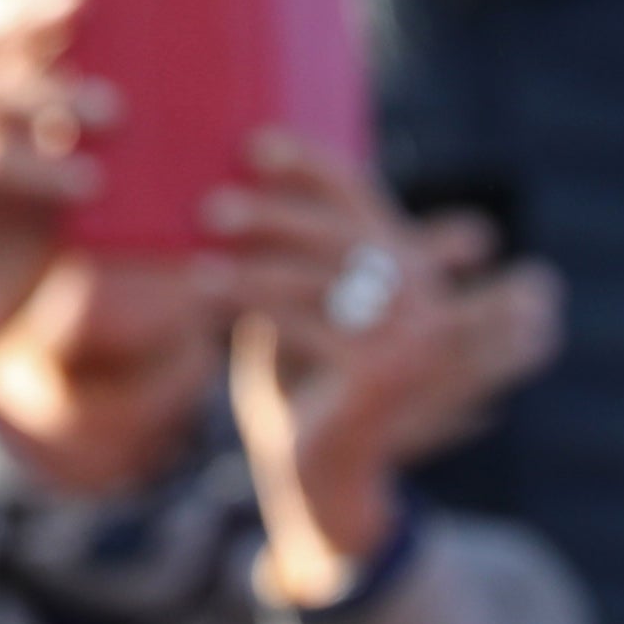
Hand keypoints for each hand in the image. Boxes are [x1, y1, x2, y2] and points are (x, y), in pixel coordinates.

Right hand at [0, 0, 105, 422]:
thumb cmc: (12, 259)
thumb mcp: (59, 190)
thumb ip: (86, 143)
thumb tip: (173, 105)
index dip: (26, 0)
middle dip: (24, 15)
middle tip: (87, 7)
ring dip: (48, 98)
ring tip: (114, 115)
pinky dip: (33, 166)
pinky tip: (85, 181)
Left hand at [207, 141, 562, 603]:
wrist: (324, 477)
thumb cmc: (302, 387)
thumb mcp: (300, 310)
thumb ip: (290, 257)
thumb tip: (235, 186)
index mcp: (410, 266)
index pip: (361, 195)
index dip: (310, 166)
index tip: (255, 145)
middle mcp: (426, 293)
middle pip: (339, 231)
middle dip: (274, 215)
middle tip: (212, 205)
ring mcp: (414, 332)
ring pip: (317, 278)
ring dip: (253, 261)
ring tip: (198, 251)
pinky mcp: (383, 368)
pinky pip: (303, 322)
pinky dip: (247, 305)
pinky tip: (201, 293)